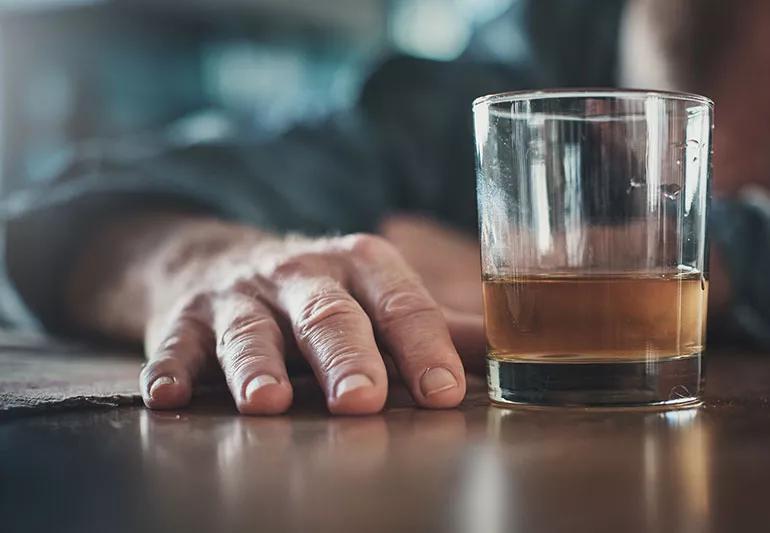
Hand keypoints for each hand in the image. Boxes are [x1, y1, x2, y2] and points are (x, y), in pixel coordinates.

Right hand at [69, 215, 472, 414]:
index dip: (423, 347)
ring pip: (251, 330)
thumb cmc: (320, 289)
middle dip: (345, 356)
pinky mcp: (188, 318)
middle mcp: (302, 273)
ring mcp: (242, 295)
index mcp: (362, 264)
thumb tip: (515, 349)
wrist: (224, 259)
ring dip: (256, 365)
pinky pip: (176, 344)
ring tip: (266, 403)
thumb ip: (439, 327)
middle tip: (362, 399)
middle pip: (328, 315)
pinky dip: (170, 367)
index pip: (400, 304)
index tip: (442, 391)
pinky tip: (169, 396)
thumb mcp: (379, 294)